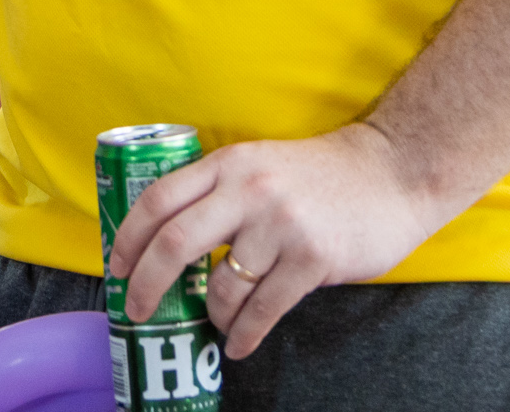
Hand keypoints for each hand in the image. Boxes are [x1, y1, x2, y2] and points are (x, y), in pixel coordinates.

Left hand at [106, 123, 449, 357]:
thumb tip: (166, 245)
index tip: (116, 268)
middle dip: (147, 285)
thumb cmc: (318, 175)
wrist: (392, 172)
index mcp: (229, 164)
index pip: (158, 199)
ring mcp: (281, 225)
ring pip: (221, 287)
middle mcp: (249, 191)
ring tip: (217, 322)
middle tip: (138, 310)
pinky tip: (238, 345)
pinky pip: (263, 311)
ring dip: (212, 315)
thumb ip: (218, 192)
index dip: (128, 238)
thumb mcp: (259, 164)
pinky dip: (243, 335)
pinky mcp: (313, 259)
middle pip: (174, 243)